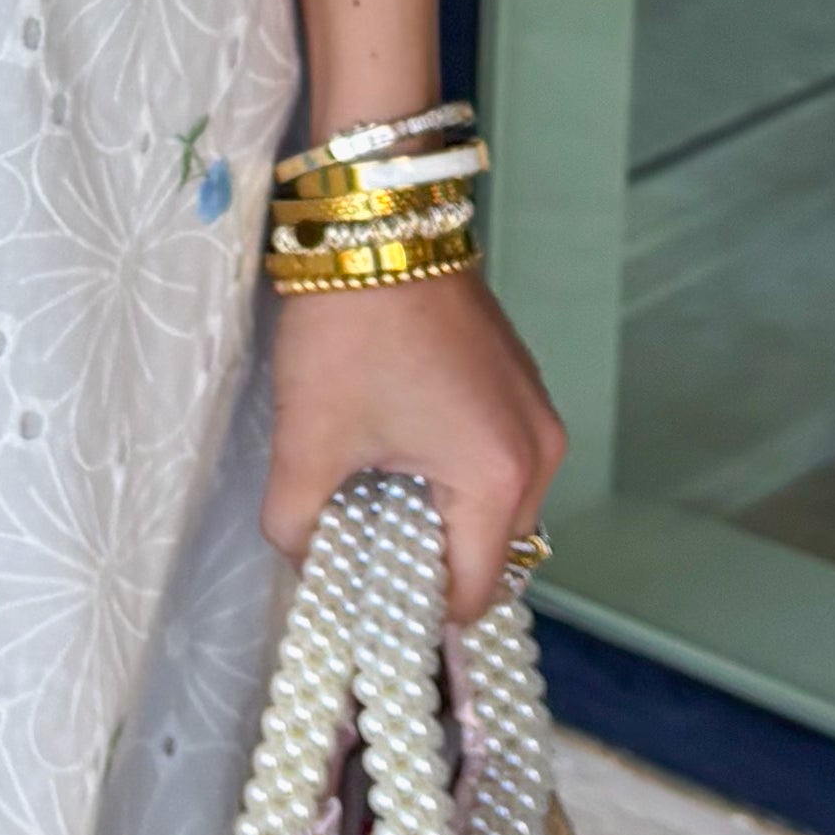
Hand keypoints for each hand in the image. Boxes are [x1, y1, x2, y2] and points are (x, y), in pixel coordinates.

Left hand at [261, 263, 564, 626]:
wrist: (377, 222)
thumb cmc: (349, 332)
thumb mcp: (307, 440)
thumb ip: (297, 525)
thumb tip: (304, 559)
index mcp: (498, 479)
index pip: (470, 593)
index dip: (415, 612)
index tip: (364, 604)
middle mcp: (537, 453)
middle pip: (489, 554)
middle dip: (427, 563)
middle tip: (361, 551)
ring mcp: (534, 413)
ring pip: (493, 507)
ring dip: (439, 516)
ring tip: (372, 498)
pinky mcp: (518, 383)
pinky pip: (494, 460)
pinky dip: (452, 474)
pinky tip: (395, 454)